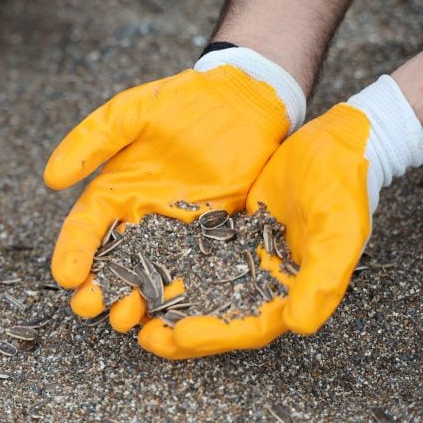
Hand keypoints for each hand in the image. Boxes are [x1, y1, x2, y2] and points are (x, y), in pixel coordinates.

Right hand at [44, 48, 304, 347]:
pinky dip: (178, 295)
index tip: (66, 276)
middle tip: (90, 307)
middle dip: (97, 287)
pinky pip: (191, 271)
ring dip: (133, 299)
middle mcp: (140, 217)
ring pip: (147, 274)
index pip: (85, 228)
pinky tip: (170, 315)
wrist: (244, 101)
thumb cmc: (183, 101)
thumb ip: (92, 141)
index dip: (72, 252)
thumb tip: (50, 179)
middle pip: (111, 261)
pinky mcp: (211, 237)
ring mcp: (175, 231)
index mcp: (114, 190)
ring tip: (125, 318)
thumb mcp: (131, 112)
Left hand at [141, 75, 422, 357]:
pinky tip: (141, 264)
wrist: (333, 140)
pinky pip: (193, 253)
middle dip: (179, 331)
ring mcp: (241, 256)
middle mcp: (262, 280)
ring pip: (200, 288)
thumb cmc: (342, 184)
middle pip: (217, 316)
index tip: (178, 336)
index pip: (249, 326)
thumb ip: (322, 279)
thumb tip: (298, 325)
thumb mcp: (339, 229)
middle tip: (142, 335)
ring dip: (169, 302)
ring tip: (133, 308)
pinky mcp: (226, 232)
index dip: (214, 335)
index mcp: (291, 290)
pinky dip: (170, 262)